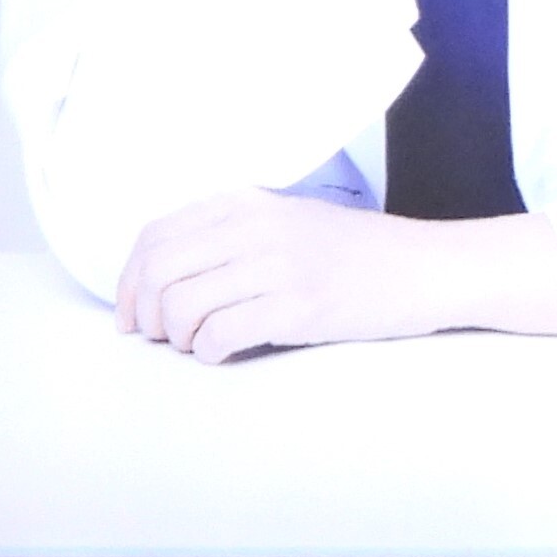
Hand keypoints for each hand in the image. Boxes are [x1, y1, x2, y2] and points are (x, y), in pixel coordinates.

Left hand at [115, 193, 556, 360]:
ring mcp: (277, 266)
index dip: (128, 281)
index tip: (131, 314)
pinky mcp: (298, 307)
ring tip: (197, 345)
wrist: (428, 267)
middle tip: (157, 338)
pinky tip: (223, 353)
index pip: (155, 236)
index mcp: (245, 203)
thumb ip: (233, 235)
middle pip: (157, 271)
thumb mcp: (289, 221)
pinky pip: (220, 333)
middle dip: (144, 313)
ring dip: (177, 336)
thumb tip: (170, 279)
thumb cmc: (360, 254)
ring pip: (181, 305)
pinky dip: (208, 352)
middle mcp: (254, 228)